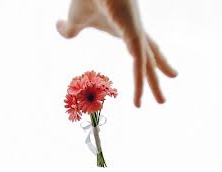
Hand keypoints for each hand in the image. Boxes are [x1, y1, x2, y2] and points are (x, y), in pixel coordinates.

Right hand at [57, 0, 176, 106]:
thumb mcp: (75, 19)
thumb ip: (69, 28)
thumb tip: (59, 26)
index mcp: (126, 29)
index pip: (144, 48)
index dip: (151, 62)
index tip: (160, 73)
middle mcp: (135, 31)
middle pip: (151, 56)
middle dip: (159, 75)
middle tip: (162, 98)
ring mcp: (136, 31)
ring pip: (149, 63)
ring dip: (153, 83)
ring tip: (161, 102)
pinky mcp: (133, 32)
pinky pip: (139, 62)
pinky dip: (140, 81)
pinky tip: (140, 96)